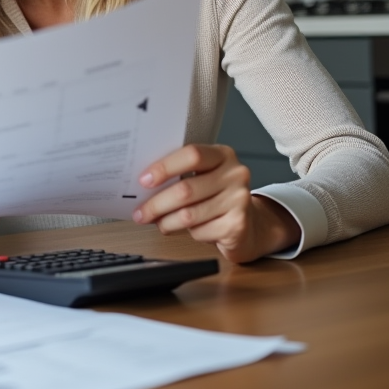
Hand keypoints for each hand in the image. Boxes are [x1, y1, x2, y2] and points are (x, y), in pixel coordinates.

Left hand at [133, 144, 299, 262]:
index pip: (191, 155)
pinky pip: (199, 231)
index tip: (143, 180)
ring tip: (158, 222)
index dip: (164, 168)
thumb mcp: (202, 177)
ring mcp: (239, 200)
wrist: (248, 224)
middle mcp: (235, 174)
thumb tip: (142, 186)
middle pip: (185, 189)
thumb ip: (178, 175)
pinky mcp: (238, 225)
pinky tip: (188, 230)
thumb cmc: (216, 197)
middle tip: (140, 213)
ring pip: (188, 214)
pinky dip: (187, 233)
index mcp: (222, 155)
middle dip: (156, 204)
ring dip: (166, 222)